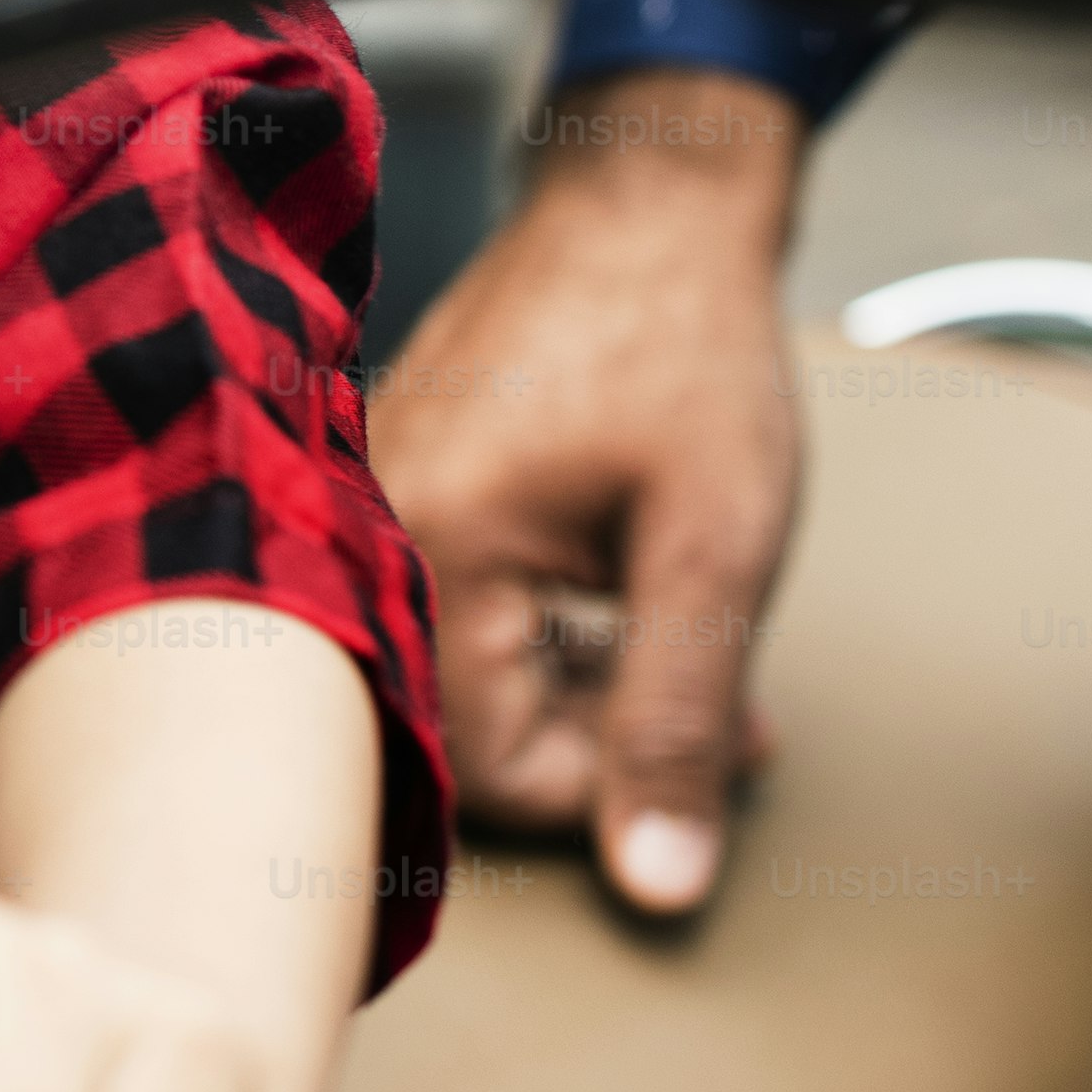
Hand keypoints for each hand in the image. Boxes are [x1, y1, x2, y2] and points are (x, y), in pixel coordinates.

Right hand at [374, 67, 803, 908]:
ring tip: (682, 631)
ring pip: (457, 675)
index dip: (615, 789)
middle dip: (599, 738)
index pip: (488, 775)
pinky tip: (620, 586)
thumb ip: (679, 722)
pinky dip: (541, 625)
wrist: (646, 203)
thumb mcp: (713, 545)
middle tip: (725, 700)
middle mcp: (367, 530)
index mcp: (431, 549)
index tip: (716, 737)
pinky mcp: (394, 484)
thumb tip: (658, 888)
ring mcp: (370, 502)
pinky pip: (447, 607)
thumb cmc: (687, 352)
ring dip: (577, 683)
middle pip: (461, 733)